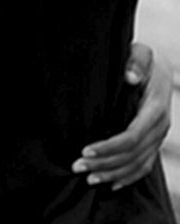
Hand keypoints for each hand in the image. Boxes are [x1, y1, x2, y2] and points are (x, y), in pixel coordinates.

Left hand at [72, 43, 172, 189]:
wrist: (158, 66)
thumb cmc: (142, 58)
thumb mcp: (141, 53)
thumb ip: (136, 62)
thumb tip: (130, 77)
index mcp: (155, 108)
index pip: (131, 137)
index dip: (108, 147)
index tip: (85, 150)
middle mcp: (159, 127)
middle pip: (132, 155)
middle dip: (104, 164)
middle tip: (77, 166)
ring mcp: (158, 136)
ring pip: (137, 164)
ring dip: (112, 173)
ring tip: (88, 178)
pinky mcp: (153, 141)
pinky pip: (144, 165)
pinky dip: (128, 177)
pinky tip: (111, 183)